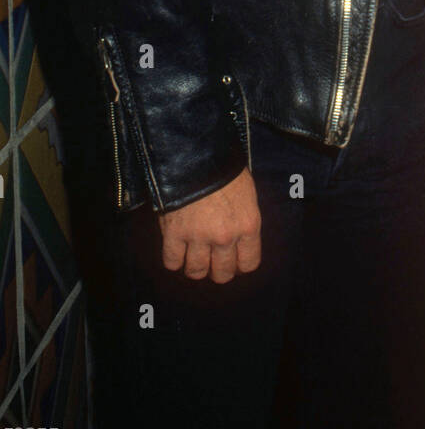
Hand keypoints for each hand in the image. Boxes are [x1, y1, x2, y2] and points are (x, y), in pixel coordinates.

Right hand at [159, 167, 261, 281]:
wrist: (196, 154)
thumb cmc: (225, 169)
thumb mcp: (247, 194)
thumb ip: (244, 220)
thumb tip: (239, 240)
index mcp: (248, 226)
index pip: (249, 264)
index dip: (240, 265)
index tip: (233, 260)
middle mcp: (225, 237)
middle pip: (222, 274)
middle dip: (217, 270)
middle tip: (211, 260)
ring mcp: (199, 237)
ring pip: (196, 272)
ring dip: (194, 267)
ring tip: (192, 255)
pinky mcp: (174, 234)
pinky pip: (172, 262)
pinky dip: (173, 259)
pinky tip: (176, 248)